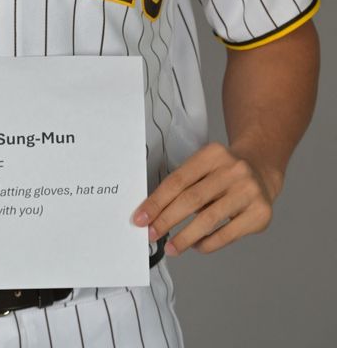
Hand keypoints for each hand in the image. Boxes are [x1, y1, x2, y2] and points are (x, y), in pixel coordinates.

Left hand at [133, 141, 279, 255]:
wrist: (261, 169)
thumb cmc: (223, 172)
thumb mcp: (204, 167)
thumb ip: (183, 185)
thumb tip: (153, 214)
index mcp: (212, 154)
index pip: (178, 180)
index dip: (157, 201)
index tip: (141, 218)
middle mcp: (233, 170)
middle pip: (192, 199)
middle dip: (167, 220)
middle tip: (151, 235)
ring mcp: (249, 191)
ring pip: (209, 219)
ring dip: (185, 237)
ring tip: (171, 248)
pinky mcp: (260, 213)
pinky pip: (227, 234)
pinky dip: (207, 243)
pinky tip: (196, 246)